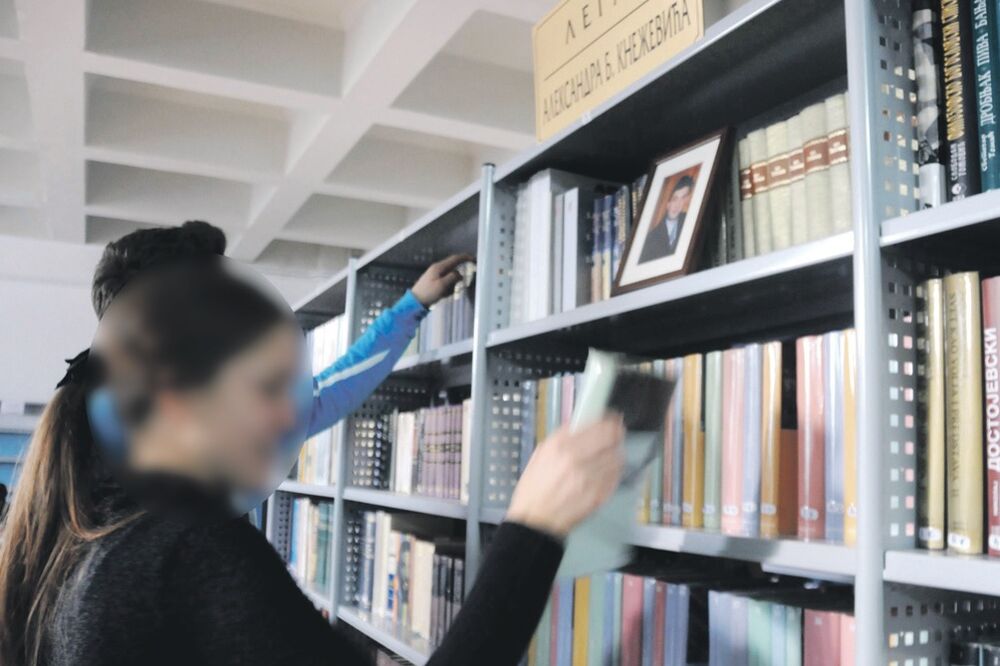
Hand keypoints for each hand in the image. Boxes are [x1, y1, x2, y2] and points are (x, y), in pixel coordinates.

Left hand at [411, 254, 474, 306]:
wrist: (415, 301)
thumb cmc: (428, 293)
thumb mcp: (442, 285)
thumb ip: (452, 277)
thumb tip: (460, 274)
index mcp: (439, 267)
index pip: (454, 259)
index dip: (464, 257)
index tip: (473, 259)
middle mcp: (438, 268)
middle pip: (453, 268)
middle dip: (458, 276)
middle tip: (460, 285)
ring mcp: (436, 275)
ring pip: (450, 276)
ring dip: (452, 284)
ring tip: (447, 293)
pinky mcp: (435, 282)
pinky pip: (446, 282)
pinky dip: (448, 287)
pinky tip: (444, 295)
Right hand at [506, 416, 624, 538]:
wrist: (535, 521)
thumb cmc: (534, 489)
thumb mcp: (541, 454)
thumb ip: (562, 438)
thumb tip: (581, 425)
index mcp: (560, 445)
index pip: (596, 425)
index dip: (608, 420)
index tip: (612, 419)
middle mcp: (576, 458)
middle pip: (611, 438)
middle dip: (616, 433)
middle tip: (616, 433)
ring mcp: (589, 478)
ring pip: (617, 457)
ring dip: (616, 453)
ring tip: (610, 454)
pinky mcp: (598, 494)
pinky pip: (615, 476)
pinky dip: (614, 471)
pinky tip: (606, 471)